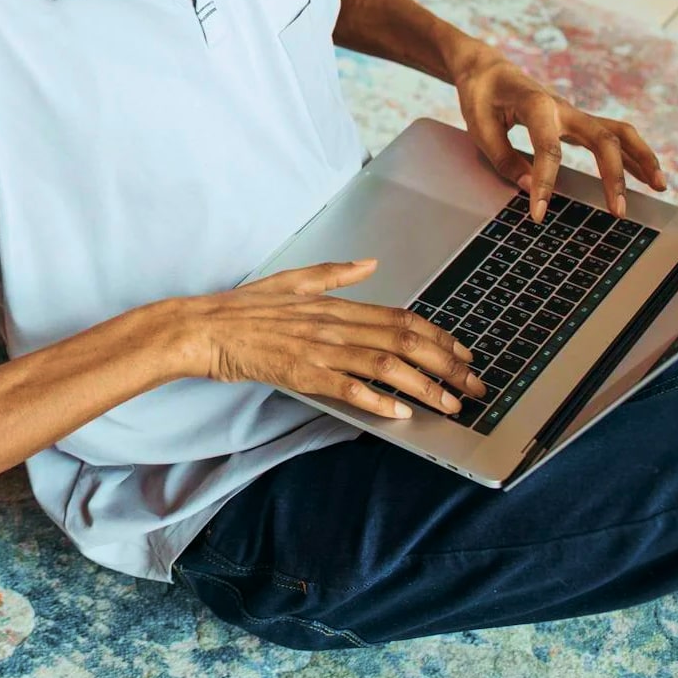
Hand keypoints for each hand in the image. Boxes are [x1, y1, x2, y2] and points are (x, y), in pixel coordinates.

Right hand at [176, 260, 485, 420]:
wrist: (203, 328)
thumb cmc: (243, 309)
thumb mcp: (291, 281)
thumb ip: (334, 275)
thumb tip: (369, 264)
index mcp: (333, 305)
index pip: (400, 317)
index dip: (439, 336)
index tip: (464, 353)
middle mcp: (332, 325)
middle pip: (402, 340)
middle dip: (446, 365)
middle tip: (474, 385)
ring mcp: (318, 349)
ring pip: (383, 364)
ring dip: (423, 386)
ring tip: (451, 404)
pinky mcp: (300, 373)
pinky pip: (345, 387)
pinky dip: (376, 400)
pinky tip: (399, 413)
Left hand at [452, 45, 666, 221]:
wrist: (486, 69)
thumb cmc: (480, 95)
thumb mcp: (478, 125)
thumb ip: (503, 157)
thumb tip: (530, 188)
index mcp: (536, 105)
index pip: (549, 149)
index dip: (545, 183)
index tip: (539, 213)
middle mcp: (563, 108)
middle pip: (602, 138)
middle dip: (614, 175)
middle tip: (618, 211)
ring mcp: (574, 114)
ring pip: (618, 133)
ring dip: (641, 159)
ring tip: (660, 187)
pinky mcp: (576, 122)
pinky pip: (613, 137)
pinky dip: (633, 155)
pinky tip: (648, 176)